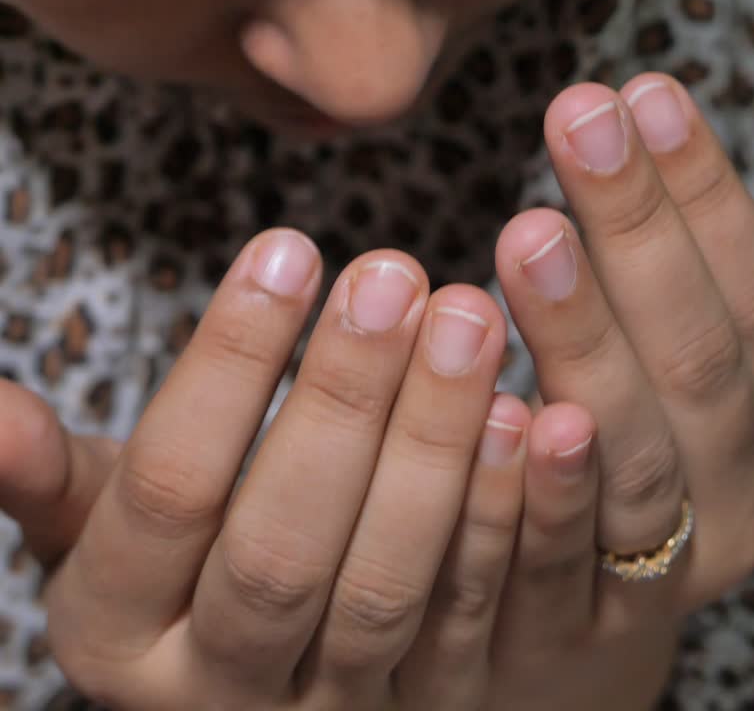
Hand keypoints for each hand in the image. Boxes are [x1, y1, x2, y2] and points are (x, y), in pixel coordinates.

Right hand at [10, 230, 541, 709]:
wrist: (272, 685)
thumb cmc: (182, 572)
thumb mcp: (108, 536)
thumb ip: (59, 483)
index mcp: (116, 637)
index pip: (165, 496)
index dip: (226, 369)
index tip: (288, 245)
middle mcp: (220, 693)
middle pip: (282, 550)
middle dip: (343, 404)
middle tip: (396, 274)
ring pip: (386, 588)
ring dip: (437, 450)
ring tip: (471, 321)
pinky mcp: (434, 706)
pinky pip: (476, 617)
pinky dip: (509, 518)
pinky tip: (538, 416)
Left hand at [478, 74, 753, 707]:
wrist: (583, 626)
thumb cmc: (646, 450)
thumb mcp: (708, 373)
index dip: (710, 198)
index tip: (648, 94)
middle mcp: (751, 505)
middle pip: (701, 363)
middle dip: (641, 236)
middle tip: (579, 122)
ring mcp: (673, 574)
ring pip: (638, 455)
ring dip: (585, 340)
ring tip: (529, 232)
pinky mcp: (584, 624)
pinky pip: (558, 554)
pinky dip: (532, 481)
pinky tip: (490, 396)